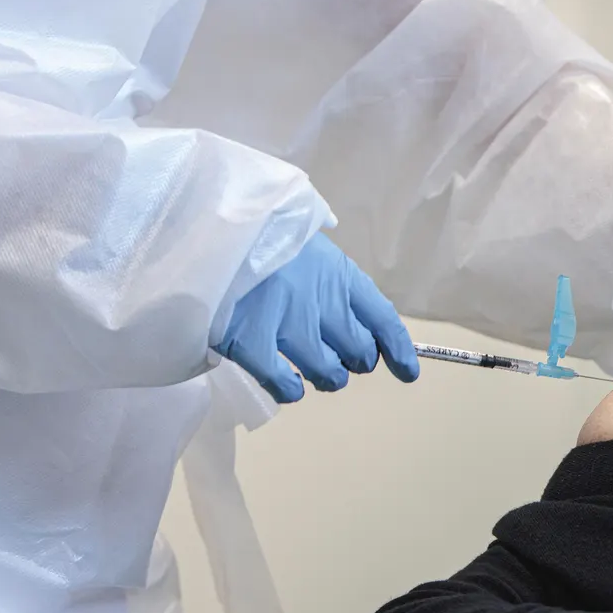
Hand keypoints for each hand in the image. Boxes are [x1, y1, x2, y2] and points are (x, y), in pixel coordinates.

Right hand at [214, 233, 420, 402]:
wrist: (205, 222)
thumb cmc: (256, 228)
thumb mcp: (303, 239)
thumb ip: (329, 275)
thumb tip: (350, 311)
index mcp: (339, 273)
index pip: (384, 318)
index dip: (399, 349)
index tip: (408, 370)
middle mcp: (323, 302)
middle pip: (359, 351)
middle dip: (355, 358)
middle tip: (338, 353)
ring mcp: (288, 325)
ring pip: (328, 373)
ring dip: (326, 375)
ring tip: (311, 366)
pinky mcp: (252, 343)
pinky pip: (284, 384)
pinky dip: (290, 389)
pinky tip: (286, 383)